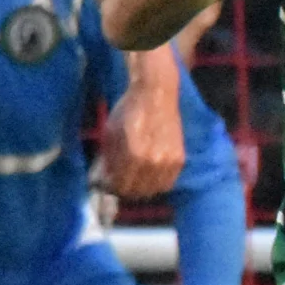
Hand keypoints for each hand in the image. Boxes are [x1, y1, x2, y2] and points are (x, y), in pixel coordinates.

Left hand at [98, 72, 186, 198]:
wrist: (157, 93)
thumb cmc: (130, 109)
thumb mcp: (111, 132)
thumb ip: (109, 158)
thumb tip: (105, 178)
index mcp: (134, 154)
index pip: (120, 185)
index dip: (111, 187)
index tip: (106, 184)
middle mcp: (154, 161)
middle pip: (137, 191)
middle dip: (125, 189)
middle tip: (118, 183)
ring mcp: (169, 161)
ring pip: (153, 190)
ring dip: (142, 189)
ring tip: (134, 181)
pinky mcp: (180, 159)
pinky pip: (168, 183)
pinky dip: (157, 184)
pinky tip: (149, 176)